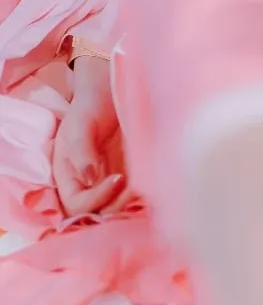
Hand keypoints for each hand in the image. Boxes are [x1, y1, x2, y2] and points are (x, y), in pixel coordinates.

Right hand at [52, 56, 133, 215]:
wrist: (112, 92)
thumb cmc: (91, 106)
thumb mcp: (81, 125)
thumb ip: (81, 151)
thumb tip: (90, 178)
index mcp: (68, 176)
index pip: (77, 205)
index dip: (96, 199)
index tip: (117, 178)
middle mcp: (88, 184)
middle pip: (98, 213)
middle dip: (116, 203)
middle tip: (134, 183)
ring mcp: (109, 182)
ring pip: (118, 208)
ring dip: (131, 201)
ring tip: (146, 178)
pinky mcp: (130, 176)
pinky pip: (135, 196)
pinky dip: (144, 193)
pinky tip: (153, 177)